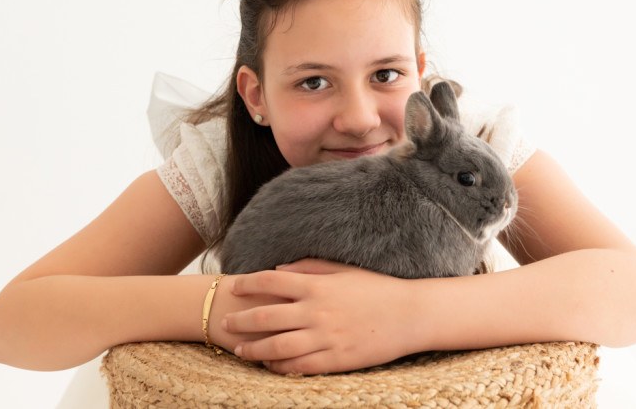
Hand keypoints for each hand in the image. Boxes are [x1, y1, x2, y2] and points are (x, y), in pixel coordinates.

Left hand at [220, 259, 422, 374]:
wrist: (410, 314)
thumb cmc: (377, 288)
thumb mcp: (343, 271)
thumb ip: (310, 268)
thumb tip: (279, 269)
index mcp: (317, 286)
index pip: (271, 281)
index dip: (248, 284)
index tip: (233, 286)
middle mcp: (316, 311)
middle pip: (266, 316)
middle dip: (241, 320)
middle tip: (225, 324)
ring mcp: (325, 337)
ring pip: (277, 346)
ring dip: (254, 349)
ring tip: (240, 350)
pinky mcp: (336, 359)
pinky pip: (299, 366)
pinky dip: (279, 367)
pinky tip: (269, 365)